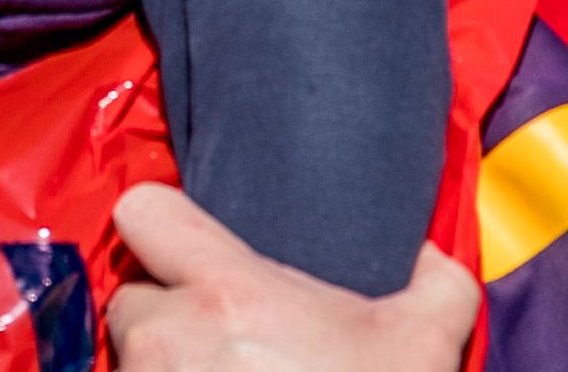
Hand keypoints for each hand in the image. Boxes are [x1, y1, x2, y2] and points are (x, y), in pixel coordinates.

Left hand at [104, 185, 478, 371]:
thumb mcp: (422, 348)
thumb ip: (437, 284)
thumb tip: (434, 255)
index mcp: (227, 291)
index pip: (143, 211)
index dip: (164, 228)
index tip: (191, 256)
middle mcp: (169, 336)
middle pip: (133, 301)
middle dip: (166, 321)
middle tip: (217, 348)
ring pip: (130, 362)